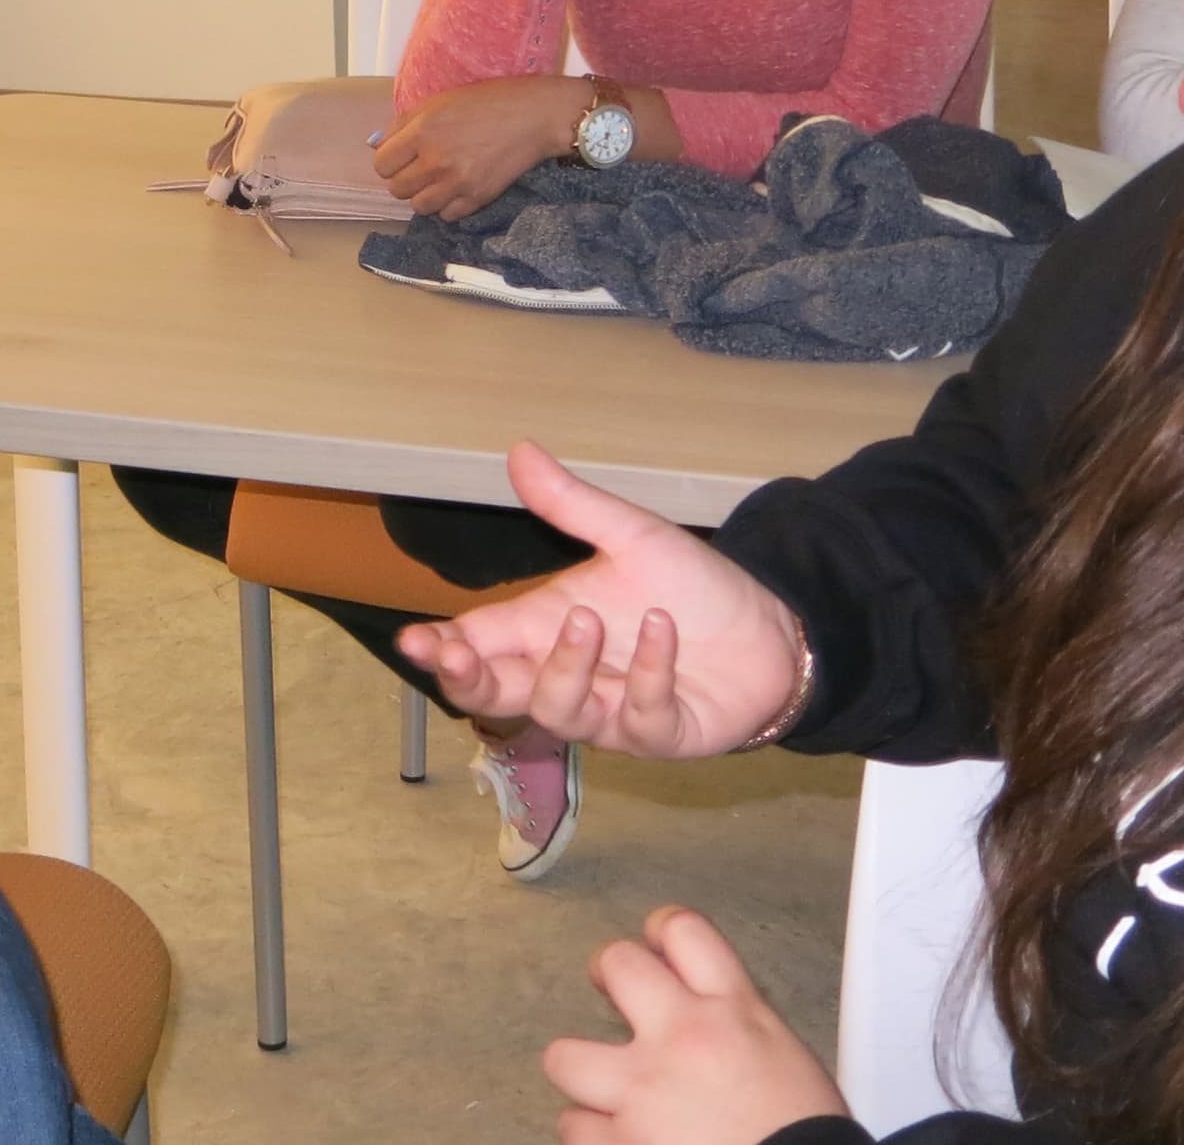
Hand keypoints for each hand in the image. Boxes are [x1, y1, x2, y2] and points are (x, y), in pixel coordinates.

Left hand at [372, 74, 587, 220]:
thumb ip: (404, 124)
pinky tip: (459, 188)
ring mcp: (457, 183)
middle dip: (406, 180)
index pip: (382, 165)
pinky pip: (447, 216)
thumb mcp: (439, 101)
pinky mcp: (478, 199)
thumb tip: (379, 146)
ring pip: (420, 207)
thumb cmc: (487, 101)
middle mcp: (436, 160)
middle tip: (423, 168)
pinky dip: (449, 206)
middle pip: (397, 190)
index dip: (390, 162)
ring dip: (426, 195)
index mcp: (422, 131)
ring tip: (440, 180)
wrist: (535, 117)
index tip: (403, 157)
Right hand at [399, 444, 806, 758]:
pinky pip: (637, 715)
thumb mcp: (631, 536)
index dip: (444, 649)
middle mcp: (571, 675)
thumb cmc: (691, 589)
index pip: (481, 644)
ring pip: (558, 709)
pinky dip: (648, 672)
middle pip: (497, 694)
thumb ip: (572, 505)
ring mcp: (610, 712)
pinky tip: (664, 630)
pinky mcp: (659, 733)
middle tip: (455, 656)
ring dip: (565, 666)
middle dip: (469, 680)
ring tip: (588, 619)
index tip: (415, 640)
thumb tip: (520, 449)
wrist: (767, 629)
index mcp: (550, 628)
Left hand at [543, 907, 847, 1144]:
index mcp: (734, 1011)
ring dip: (582, 1071)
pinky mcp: (618, 1142)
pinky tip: (615, 1135)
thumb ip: (738, 1022)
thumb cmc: (804, 1134)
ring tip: (600, 1086)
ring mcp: (642, 1091)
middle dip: (608, 972)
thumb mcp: (784, 1054)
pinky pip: (574, 1126)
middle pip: (616, 963)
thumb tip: (710, 1016)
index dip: (662, 928)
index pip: (685, 931)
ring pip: (566, 1056)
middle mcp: (681, 1038)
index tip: (655, 941)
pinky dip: (592, 1132)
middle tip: (612, 989)